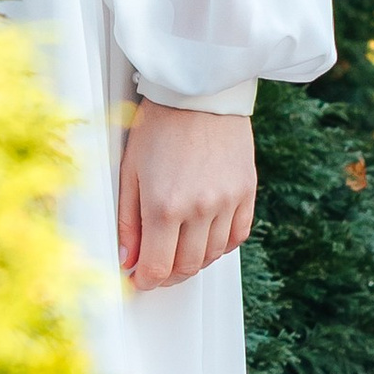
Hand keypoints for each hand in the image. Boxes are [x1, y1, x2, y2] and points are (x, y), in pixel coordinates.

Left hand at [116, 102, 255, 292]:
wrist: (198, 92)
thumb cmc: (158, 126)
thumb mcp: (130, 171)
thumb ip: (127, 221)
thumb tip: (127, 260)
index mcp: (164, 205)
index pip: (157, 267)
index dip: (146, 281)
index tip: (139, 280)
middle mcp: (199, 208)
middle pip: (186, 267)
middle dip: (167, 276)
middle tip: (156, 269)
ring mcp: (227, 201)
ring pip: (212, 256)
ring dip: (193, 261)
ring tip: (178, 250)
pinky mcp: (246, 191)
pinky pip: (238, 236)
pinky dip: (221, 245)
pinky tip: (205, 237)